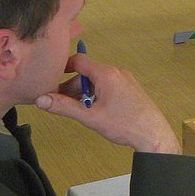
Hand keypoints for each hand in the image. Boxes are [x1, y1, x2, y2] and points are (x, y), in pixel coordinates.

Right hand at [35, 51, 180, 154]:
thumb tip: (41, 100)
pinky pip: (107, 86)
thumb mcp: (90, 117)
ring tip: (78, 111)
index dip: (62, 67)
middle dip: (72, 87)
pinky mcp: (129, 88)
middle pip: (87, 74)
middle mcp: (116, 72)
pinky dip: (96, 95)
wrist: (153, 135)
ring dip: (84, 93)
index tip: (50, 78)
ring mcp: (125, 80)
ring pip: (97, 81)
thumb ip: (64, 107)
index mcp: (106, 74)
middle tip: (60, 103)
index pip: (79, 60)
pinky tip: (93, 111)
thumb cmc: (125, 125)